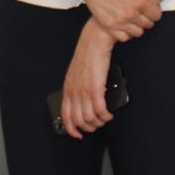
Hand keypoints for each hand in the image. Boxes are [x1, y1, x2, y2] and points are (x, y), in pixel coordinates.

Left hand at [58, 22, 116, 137]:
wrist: (94, 40)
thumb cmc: (88, 54)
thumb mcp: (76, 73)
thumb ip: (78, 87)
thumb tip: (83, 101)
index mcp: (68, 88)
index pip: (65, 116)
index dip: (71, 129)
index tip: (78, 134)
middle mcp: (74, 92)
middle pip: (79, 121)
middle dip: (90, 127)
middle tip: (97, 125)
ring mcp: (84, 91)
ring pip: (90, 118)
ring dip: (99, 122)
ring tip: (105, 118)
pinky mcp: (95, 88)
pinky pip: (100, 110)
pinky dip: (105, 116)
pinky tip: (109, 114)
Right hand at [68, 0, 166, 41]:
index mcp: (138, 0)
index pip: (157, 15)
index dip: (156, 11)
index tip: (151, 8)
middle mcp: (129, 13)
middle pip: (148, 24)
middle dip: (147, 18)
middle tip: (141, 11)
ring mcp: (118, 21)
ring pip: (138, 33)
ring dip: (138, 27)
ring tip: (132, 17)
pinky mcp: (108, 26)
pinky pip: (123, 38)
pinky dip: (126, 33)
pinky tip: (124, 23)